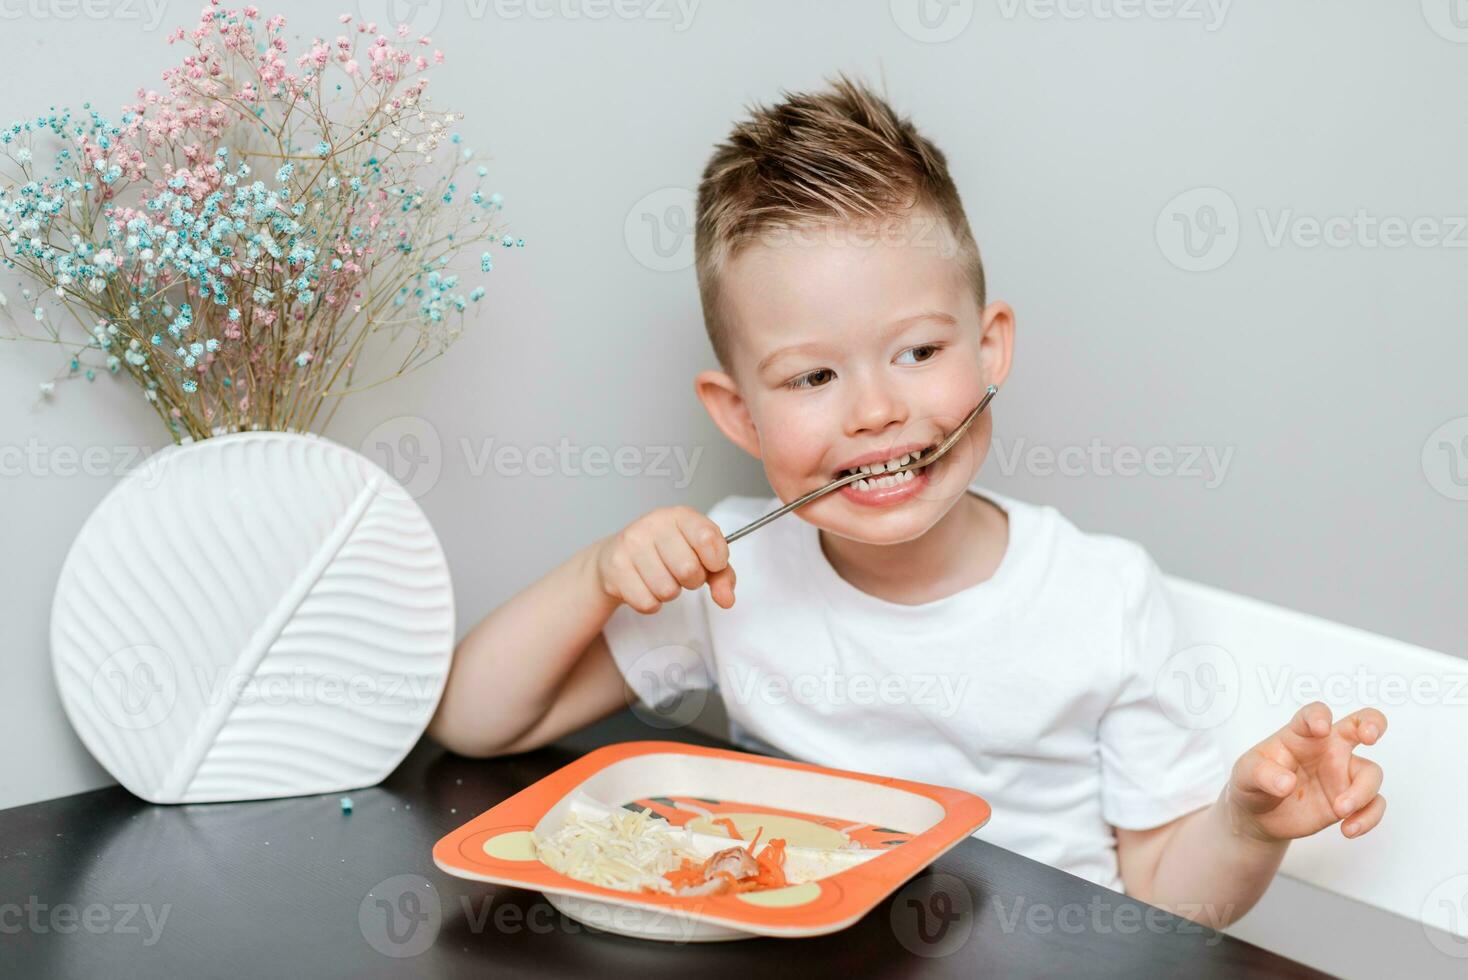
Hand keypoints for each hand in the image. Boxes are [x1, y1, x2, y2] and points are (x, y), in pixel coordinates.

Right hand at [595, 506, 734, 612]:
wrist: (617, 556)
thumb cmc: (665, 553)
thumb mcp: (699, 555)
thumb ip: (722, 575)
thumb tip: (727, 599)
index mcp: (680, 516)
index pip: (707, 538)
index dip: (716, 561)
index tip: (711, 564)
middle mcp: (653, 525)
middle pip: (689, 571)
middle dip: (691, 581)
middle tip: (680, 572)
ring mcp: (631, 545)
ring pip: (667, 591)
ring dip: (669, 593)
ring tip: (660, 577)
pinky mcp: (615, 568)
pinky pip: (647, 603)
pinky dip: (651, 603)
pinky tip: (644, 586)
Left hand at [1227, 701, 1386, 843]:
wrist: (1258, 817)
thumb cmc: (1253, 783)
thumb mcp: (1246, 775)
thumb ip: (1263, 775)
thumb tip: (1286, 783)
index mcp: (1299, 735)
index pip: (1314, 714)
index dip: (1320, 716)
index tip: (1320, 728)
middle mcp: (1326, 750)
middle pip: (1360, 724)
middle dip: (1372, 724)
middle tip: (1370, 736)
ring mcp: (1341, 774)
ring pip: (1371, 773)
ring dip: (1362, 791)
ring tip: (1339, 810)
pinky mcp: (1350, 800)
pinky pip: (1374, 804)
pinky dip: (1369, 817)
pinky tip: (1349, 829)